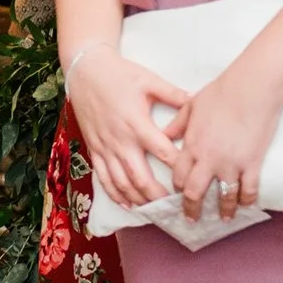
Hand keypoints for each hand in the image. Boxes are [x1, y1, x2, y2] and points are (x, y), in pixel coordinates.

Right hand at [64, 46, 186, 209]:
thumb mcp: (149, 80)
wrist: (85, 71)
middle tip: (176, 206)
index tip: (194, 179)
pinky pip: (103, 177)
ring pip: (121, 182)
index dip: (178, 168)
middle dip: (158, 195)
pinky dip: (115, 193)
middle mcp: (120, 140)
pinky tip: (127, 204)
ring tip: (154, 211)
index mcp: (136, 123)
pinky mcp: (94, 148)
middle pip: (140, 177)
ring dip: (138, 199)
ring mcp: (104, 147)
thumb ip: (173, 95)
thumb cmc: (119, 74)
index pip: (162, 152)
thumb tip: (197, 103)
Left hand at [163, 69, 277, 220]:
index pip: (178, 175)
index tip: (177, 196)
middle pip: (195, 193)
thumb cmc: (220, 93)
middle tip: (192, 219)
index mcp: (191, 146)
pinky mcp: (252, 164)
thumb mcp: (191, 107)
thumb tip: (165, 134)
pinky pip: (249, 190)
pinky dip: (247, 200)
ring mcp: (231, 164)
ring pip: (224, 196)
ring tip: (224, 219)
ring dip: (223, 210)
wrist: (251, 89)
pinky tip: (246, 206)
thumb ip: (177, 124)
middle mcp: (208, 160)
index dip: (177, 188)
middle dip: (191, 209)